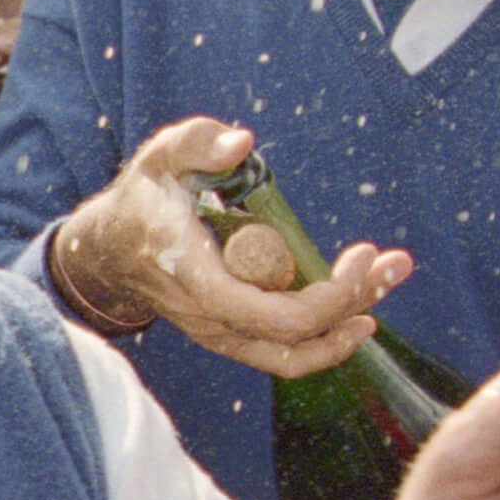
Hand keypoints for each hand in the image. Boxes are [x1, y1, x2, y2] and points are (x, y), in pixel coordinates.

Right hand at [49, 118, 408, 376]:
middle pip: (295, 338)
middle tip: (390, 262)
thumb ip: (197, 143)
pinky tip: (360, 316)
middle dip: (353, 301)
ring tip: (386, 283)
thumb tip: (241, 144)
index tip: (359, 256)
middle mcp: (210, 317)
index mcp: (195, 276)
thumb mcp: (161, 157)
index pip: (270, 315)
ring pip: (294, 355)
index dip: (327, 298)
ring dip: (349, 326)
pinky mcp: (233, 338)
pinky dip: (328, 341)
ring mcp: (221, 334)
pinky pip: (285, 356)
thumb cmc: (144, 200)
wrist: (109, 253)